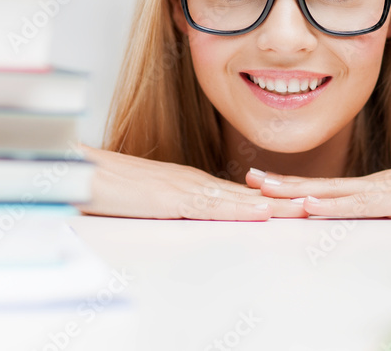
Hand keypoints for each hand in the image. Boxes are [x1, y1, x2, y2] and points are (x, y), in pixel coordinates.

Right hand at [76, 144, 307, 219]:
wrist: (74, 171)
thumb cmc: (102, 187)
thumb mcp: (142, 203)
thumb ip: (165, 209)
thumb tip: (182, 219)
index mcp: (187, 184)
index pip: (237, 194)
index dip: (268, 199)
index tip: (294, 204)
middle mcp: (191, 182)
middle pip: (246, 195)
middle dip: (282, 201)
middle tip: (316, 204)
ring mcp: (183, 188)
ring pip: (238, 200)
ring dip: (273, 206)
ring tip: (304, 209)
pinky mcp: (170, 198)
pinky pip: (212, 207)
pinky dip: (240, 211)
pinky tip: (260, 214)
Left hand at [245, 140, 390, 219]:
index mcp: (386, 188)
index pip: (334, 189)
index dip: (300, 186)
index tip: (271, 185)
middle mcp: (381, 186)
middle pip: (323, 186)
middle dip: (284, 184)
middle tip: (248, 179)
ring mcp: (390, 192)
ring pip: (332, 194)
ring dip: (295, 192)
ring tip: (261, 190)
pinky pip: (360, 206)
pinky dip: (331, 206)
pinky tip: (308, 206)